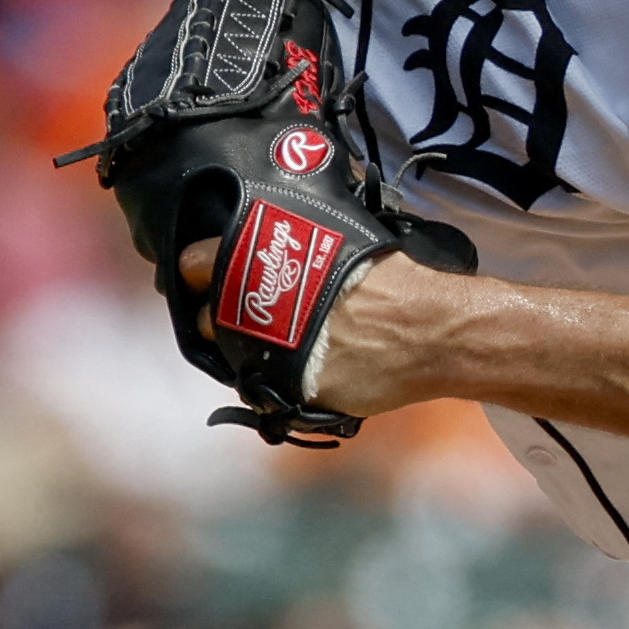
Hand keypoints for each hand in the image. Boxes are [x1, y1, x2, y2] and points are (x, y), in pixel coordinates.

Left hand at [178, 237, 444, 415]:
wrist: (432, 331)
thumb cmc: (394, 278)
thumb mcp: (338, 237)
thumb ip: (295, 241)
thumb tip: (276, 236)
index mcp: (263, 261)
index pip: (196, 263)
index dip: (196, 271)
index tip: (200, 277)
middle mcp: (257, 308)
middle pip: (208, 317)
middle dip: (219, 318)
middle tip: (242, 315)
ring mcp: (271, 354)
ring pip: (231, 357)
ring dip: (243, 351)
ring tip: (270, 343)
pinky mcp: (292, 392)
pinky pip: (265, 390)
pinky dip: (273, 382)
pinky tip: (294, 368)